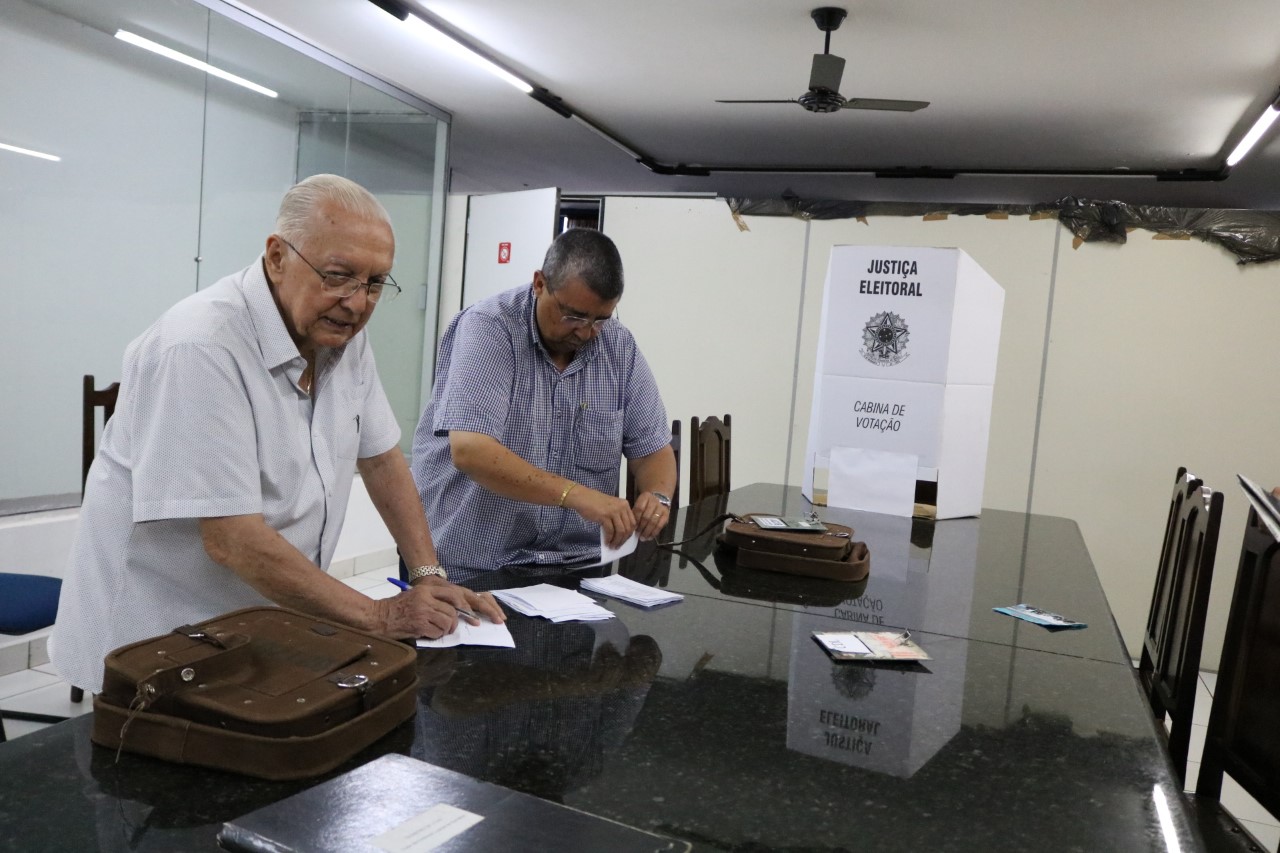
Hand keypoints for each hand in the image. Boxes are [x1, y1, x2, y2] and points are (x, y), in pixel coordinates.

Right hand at [377, 580, 504, 638]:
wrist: (378, 617)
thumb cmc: (395, 607)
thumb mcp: (414, 595)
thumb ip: (432, 598)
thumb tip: (452, 608)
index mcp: (425, 590)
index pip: (453, 594)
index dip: (464, 605)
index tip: (468, 613)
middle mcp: (426, 599)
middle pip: (452, 611)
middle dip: (454, 621)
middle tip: (451, 627)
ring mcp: (423, 612)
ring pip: (447, 622)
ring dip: (446, 630)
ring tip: (439, 631)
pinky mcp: (419, 626)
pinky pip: (437, 632)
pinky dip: (436, 635)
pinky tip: (429, 634)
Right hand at [566, 486, 636, 548]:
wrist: (582, 497)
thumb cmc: (594, 502)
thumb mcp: (611, 506)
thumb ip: (618, 516)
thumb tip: (621, 532)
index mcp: (625, 505)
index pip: (633, 522)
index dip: (630, 534)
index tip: (625, 540)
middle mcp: (621, 507)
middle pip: (628, 528)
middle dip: (623, 539)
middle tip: (618, 546)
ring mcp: (613, 511)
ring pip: (620, 531)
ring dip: (617, 541)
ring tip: (612, 546)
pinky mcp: (605, 516)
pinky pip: (610, 531)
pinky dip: (609, 539)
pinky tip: (606, 542)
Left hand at [632, 491, 669, 540]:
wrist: (660, 497)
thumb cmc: (646, 503)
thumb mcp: (639, 503)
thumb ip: (635, 512)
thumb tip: (632, 527)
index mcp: (645, 497)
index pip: (639, 509)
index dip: (636, 519)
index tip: (633, 527)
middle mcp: (654, 501)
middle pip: (646, 516)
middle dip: (641, 527)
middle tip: (637, 534)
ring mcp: (661, 508)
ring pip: (653, 522)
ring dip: (647, 531)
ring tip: (642, 538)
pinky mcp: (666, 514)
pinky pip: (660, 525)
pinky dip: (654, 533)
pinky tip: (649, 537)